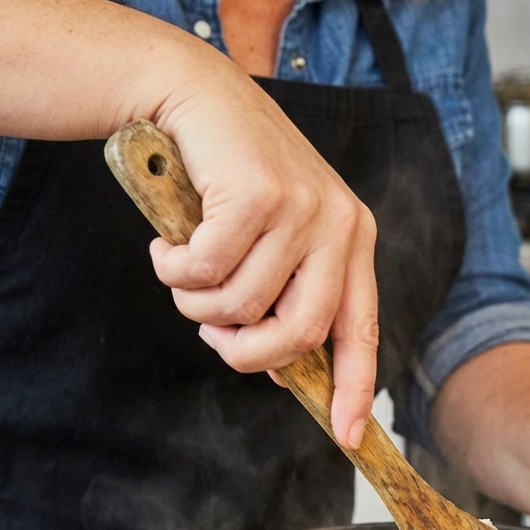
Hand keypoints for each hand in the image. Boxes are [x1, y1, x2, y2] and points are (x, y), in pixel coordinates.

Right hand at [0, 0, 378, 448]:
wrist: (192, 92)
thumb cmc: (229, 176)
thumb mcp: (274, 240)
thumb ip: (286, 298)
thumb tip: (285, 374)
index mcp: (353, 239)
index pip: (362, 331)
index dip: (353, 389)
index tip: (347, 438)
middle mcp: (340, 223)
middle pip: (301, 332)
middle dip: (247, 353)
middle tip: (213, 339)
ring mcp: (302, 205)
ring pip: (244, 304)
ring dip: (197, 305)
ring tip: (181, 272)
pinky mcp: (257, 193)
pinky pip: (207, 270)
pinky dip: (175, 269)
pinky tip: (167, 244)